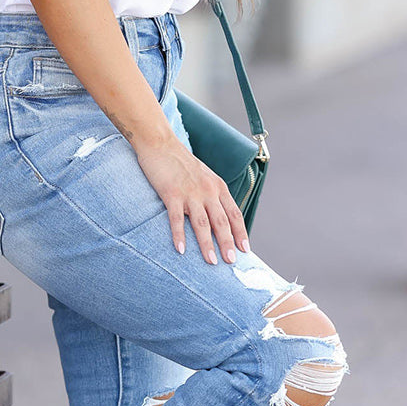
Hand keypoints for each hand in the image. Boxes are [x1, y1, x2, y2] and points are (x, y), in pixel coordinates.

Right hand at [133, 135, 249, 264]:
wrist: (160, 144)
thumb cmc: (181, 163)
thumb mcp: (204, 176)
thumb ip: (211, 194)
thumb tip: (217, 217)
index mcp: (218, 187)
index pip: (234, 213)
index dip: (241, 232)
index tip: (245, 249)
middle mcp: (208, 190)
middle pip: (221, 221)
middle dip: (227, 243)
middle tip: (231, 261)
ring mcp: (190, 192)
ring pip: (202, 223)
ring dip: (207, 244)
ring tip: (211, 261)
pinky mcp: (171, 193)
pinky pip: (177, 219)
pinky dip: (179, 235)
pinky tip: (181, 250)